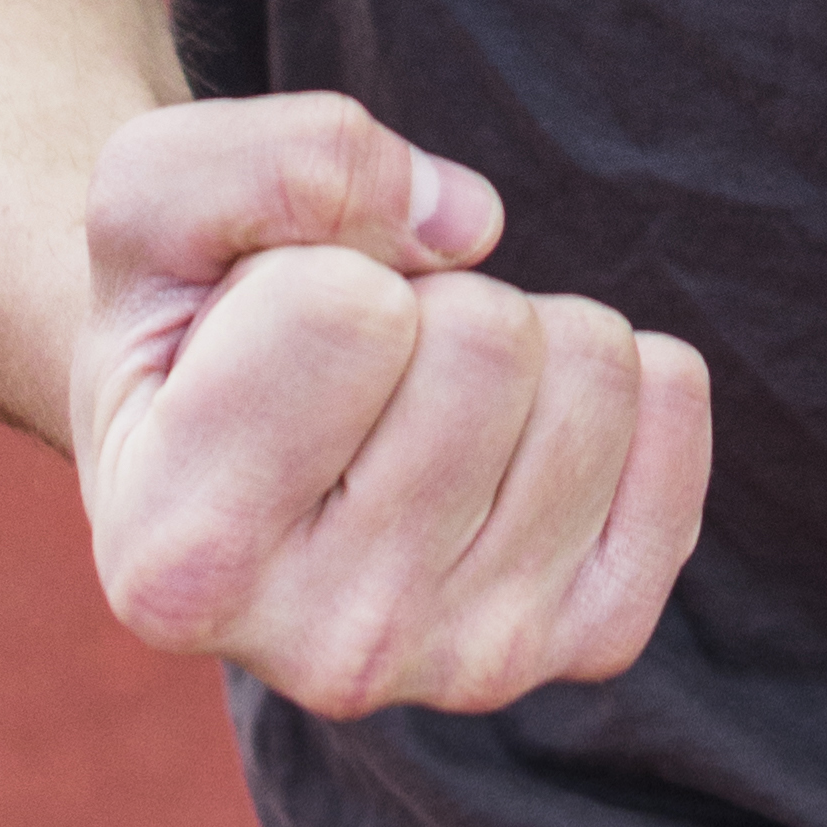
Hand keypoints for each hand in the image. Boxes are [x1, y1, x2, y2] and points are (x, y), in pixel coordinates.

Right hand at [69, 94, 710, 722]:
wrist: (232, 445)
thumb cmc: (185, 311)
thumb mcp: (152, 193)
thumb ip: (274, 164)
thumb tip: (472, 224)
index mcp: (180, 565)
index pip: (344, 310)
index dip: (310, 263)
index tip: (256, 329)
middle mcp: (328, 652)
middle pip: (490, 339)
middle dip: (431, 294)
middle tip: (360, 363)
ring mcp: (472, 661)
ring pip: (593, 369)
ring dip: (520, 329)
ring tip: (422, 394)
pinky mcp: (587, 637)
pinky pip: (674, 409)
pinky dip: (620, 370)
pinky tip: (520, 424)